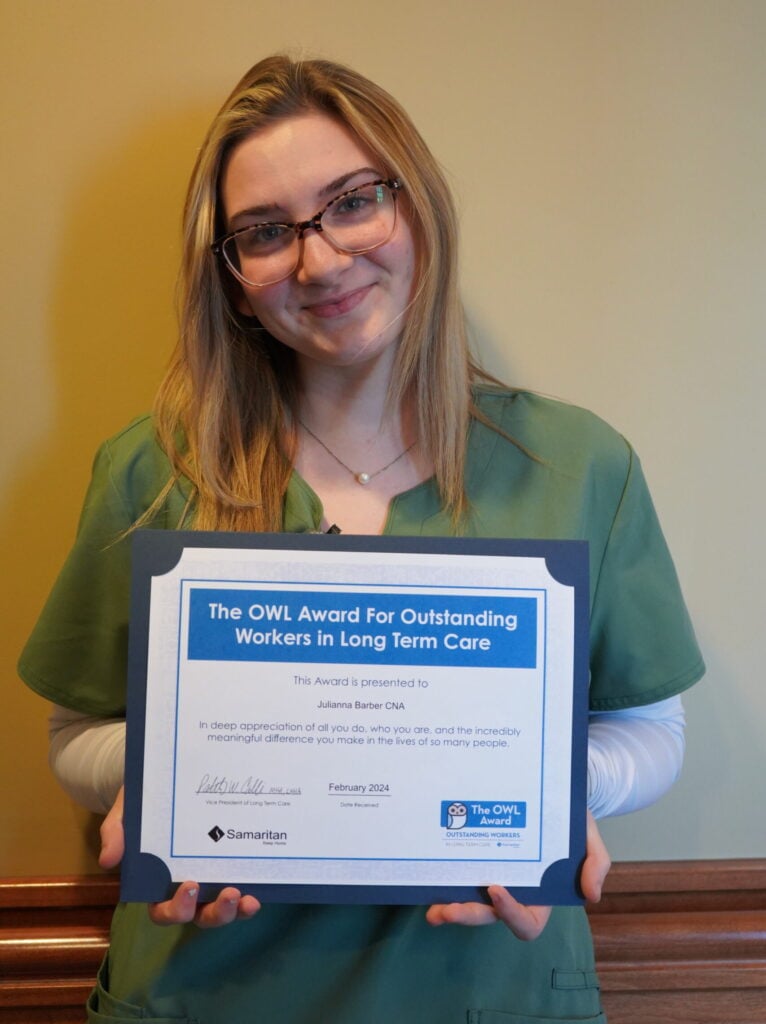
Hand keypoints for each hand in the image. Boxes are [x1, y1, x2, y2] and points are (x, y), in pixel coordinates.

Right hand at [98, 786, 260, 926]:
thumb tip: (109, 859)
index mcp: (158, 882)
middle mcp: (187, 887)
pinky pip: (241, 888)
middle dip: (213, 913)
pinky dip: (249, 897)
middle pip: (198, 915)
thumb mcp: (128, 810)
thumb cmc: (145, 800)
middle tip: (228, 894)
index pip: (163, 910)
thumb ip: (117, 831)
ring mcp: (211, 878)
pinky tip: (261, 889)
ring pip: (222, 908)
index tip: (190, 885)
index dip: (176, 908)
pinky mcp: (232, 864)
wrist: (167, 778)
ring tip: (248, 899)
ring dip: (235, 911)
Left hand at [425, 811, 610, 940]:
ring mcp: (491, 874)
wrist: (550, 788)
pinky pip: (459, 875)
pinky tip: (426, 877)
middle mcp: (513, 890)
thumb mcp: (589, 836)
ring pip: (470, 901)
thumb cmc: (570, 817)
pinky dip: (443, 881)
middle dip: (467, 915)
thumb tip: (591, 896)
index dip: (511, 914)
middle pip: (490, 915)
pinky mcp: (475, 857)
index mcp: (541, 894)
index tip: (495, 888)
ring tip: (431, 908)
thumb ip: (596, 863)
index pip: (527, 921)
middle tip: (446, 909)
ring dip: (449, 908)